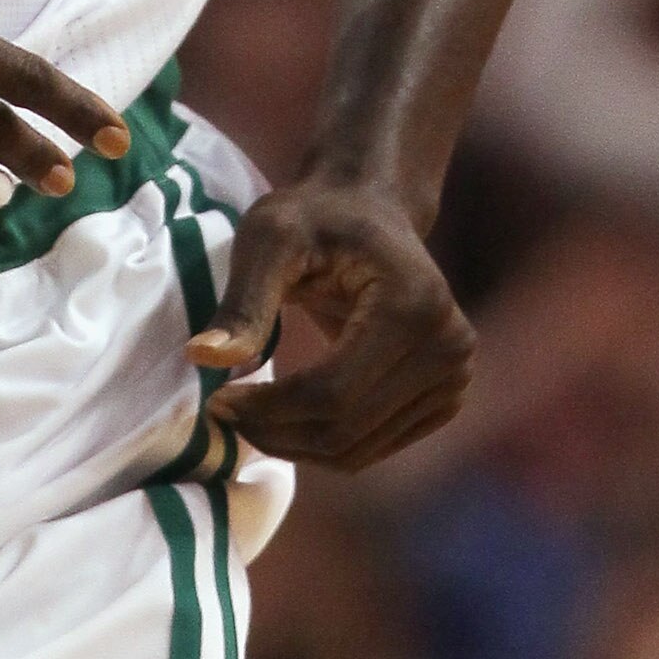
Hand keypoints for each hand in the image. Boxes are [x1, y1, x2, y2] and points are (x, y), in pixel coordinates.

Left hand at [184, 177, 474, 470]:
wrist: (369, 209)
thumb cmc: (314, 216)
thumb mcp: (269, 238)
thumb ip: (242, 300)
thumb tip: (202, 357)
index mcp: (413, 306)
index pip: (333, 392)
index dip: (268, 409)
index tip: (215, 401)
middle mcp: (449, 348)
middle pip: (347, 428)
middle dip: (275, 432)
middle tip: (223, 412)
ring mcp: (455, 378)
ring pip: (360, 450)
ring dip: (294, 445)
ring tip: (247, 413)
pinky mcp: (446, 398)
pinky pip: (374, 448)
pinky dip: (323, 445)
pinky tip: (285, 415)